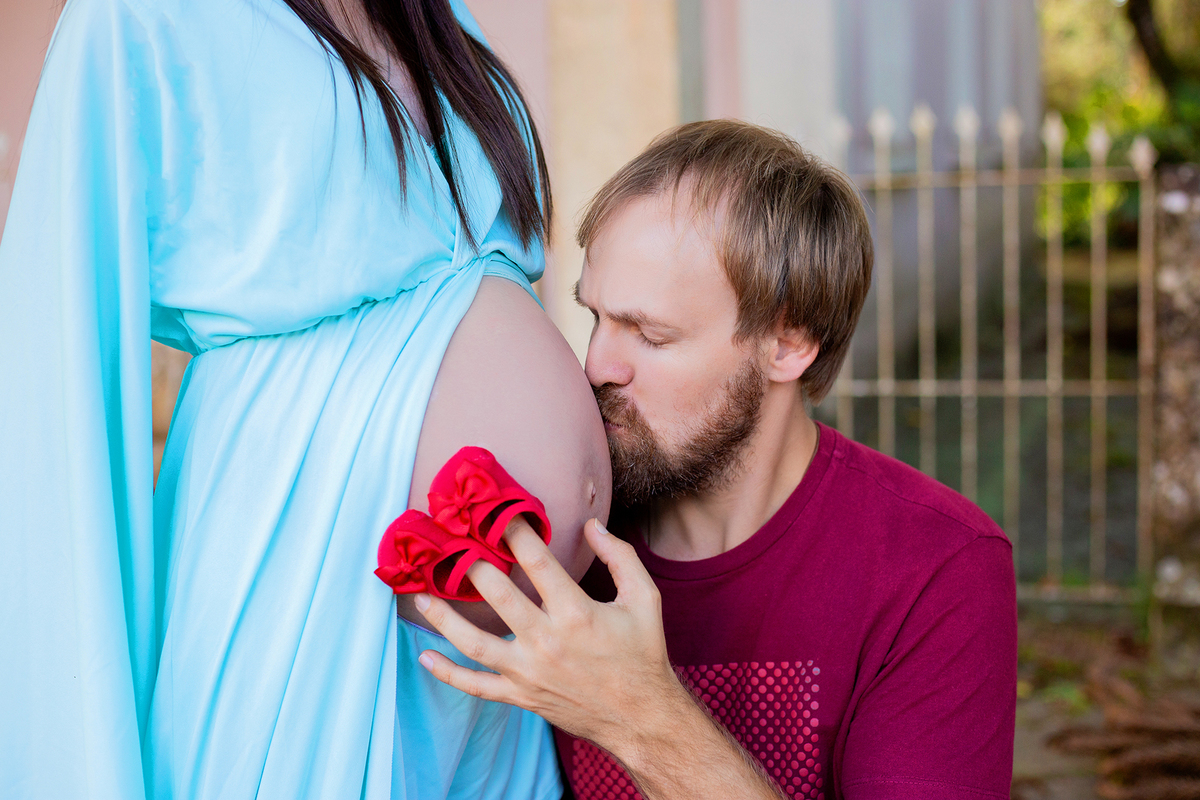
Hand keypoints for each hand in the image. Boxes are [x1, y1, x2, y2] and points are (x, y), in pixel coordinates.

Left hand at [413, 518, 688, 753]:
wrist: (641, 718)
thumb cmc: (643, 654)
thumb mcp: (645, 599)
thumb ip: (620, 557)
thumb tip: (591, 526)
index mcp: (577, 613)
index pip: (537, 562)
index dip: (514, 531)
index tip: (496, 511)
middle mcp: (547, 641)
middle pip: (497, 596)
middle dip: (471, 565)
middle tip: (450, 541)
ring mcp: (529, 672)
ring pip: (474, 643)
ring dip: (444, 617)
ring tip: (420, 594)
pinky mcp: (521, 696)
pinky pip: (476, 686)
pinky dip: (448, 673)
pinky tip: (425, 657)